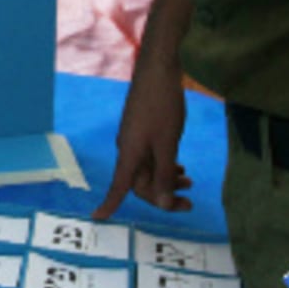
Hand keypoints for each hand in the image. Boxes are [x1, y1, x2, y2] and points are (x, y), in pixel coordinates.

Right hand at [92, 84, 191, 219]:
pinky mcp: (143, 129)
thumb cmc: (162, 106)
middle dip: (163, 194)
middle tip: (189, 201)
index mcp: (130, 154)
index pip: (119, 187)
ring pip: (149, 169)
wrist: (158, 69)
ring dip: (168, 179)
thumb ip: (164, 174)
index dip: (110, 203)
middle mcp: (128, 148)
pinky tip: (180, 164)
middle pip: (141, 182)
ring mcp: (136, 138)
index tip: (98, 218)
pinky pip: (152, 156)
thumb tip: (162, 203)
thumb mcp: (167, 144)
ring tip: (190, 182)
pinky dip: (166, 164)